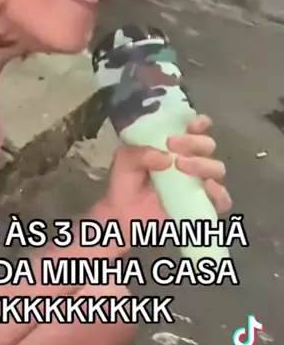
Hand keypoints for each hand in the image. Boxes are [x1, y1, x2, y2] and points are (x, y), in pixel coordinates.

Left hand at [102, 114, 231, 231]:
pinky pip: (222, 199)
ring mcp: (199, 185)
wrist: (124, 220)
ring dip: (202, 163)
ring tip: (180, 166)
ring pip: (217, 168)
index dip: (199, 123)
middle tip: (172, 144)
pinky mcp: (203, 207)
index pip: (195, 129)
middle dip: (194, 141)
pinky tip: (204, 189)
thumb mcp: (123, 164)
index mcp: (174, 148)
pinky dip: (217, 192)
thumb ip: (138, 154)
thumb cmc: (125, 188)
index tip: (191, 124)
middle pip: (208, 145)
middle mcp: (190, 163)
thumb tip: (166, 157)